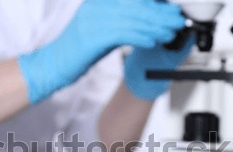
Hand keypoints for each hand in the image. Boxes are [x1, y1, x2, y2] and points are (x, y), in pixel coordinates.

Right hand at [18, 0, 185, 103]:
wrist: (54, 64)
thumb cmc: (79, 49)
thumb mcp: (102, 29)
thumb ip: (123, 21)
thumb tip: (150, 21)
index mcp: (100, 1)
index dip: (155, 3)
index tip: (172, 9)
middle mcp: (97, 6)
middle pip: (137, 5)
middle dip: (161, 13)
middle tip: (177, 20)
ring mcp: (93, 20)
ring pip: (133, 19)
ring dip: (155, 26)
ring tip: (170, 32)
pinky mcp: (92, 36)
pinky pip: (122, 33)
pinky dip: (140, 36)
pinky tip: (152, 40)